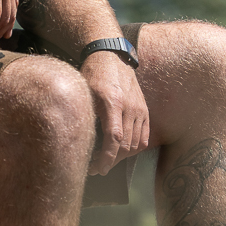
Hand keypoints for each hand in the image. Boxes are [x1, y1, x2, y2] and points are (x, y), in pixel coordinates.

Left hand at [80, 50, 149, 172]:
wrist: (112, 56)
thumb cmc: (93, 74)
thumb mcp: (84, 92)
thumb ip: (86, 116)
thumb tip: (80, 143)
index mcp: (112, 102)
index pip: (114, 138)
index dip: (106, 158)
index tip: (97, 169)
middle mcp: (130, 107)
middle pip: (126, 146)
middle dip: (111, 161)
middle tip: (96, 167)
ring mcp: (140, 109)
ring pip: (136, 145)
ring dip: (122, 157)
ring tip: (107, 160)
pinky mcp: (145, 110)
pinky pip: (144, 137)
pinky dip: (134, 149)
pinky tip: (121, 152)